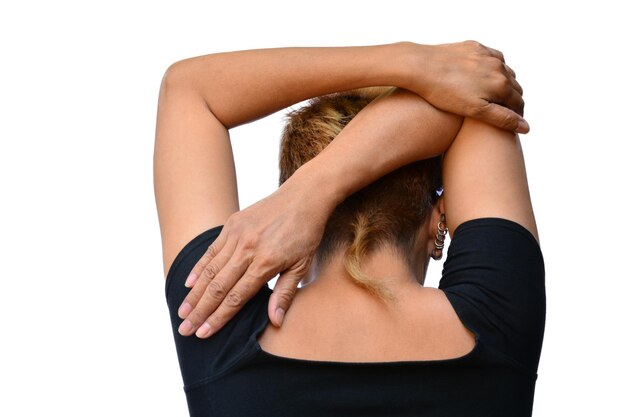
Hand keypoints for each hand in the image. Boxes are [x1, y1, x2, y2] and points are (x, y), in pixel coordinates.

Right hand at [176, 168, 333, 337]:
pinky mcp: (232, 224)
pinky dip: (199, 267)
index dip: (218, 318)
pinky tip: (188, 283)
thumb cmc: (306, 234)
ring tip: (182, 312)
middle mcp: (247, 249)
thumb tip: (275, 322)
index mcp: (265, 263)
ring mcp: (237, 235)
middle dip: (199, 311)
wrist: (304, 196)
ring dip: (194, 293)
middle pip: (218, 287)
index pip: (236, 297)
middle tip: (184, 330)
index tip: (203, 333)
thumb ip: (285, 294)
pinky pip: (212, 250)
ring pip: (211, 270)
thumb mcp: (302, 266)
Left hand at [404, 40, 527, 132]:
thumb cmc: (443, 93)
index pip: (518, 102)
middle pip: (514, 86)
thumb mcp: (474, 111)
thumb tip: (526, 128)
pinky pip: (491, 57)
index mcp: (501, 83)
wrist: (419, 65)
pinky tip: (484, 74)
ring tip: (495, 95)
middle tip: (505, 111)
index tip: (512, 124)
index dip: (517, 115)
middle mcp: (498, 66)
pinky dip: (493, 67)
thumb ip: (502, 118)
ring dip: (504, 83)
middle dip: (513, 100)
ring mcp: (486, 55)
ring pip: (504, 71)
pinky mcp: (473, 47)